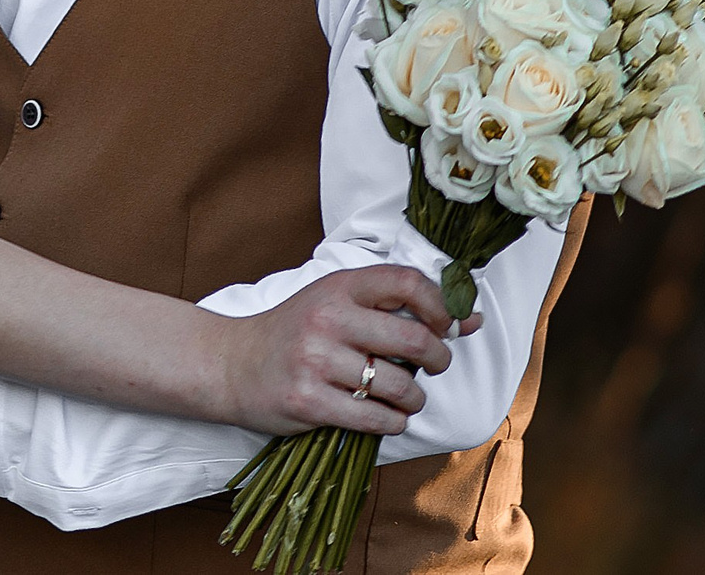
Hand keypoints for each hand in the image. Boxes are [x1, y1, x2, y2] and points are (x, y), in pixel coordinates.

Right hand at [220, 266, 454, 436]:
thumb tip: (472, 321)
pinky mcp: (307, 400)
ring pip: (398, 387)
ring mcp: (316, 361)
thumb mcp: (338, 304)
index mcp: (339, 287)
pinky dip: (392, 423)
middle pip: (412, 341)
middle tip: (435, 367)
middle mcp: (328, 319)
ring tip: (407, 398)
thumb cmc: (294, 332)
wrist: (232, 364)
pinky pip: (373, 418)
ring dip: (415, 399)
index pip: (407, 282)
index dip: (440, 307)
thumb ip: (399, 309)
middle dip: (438, 360)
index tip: (445, 326)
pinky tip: (387, 417)